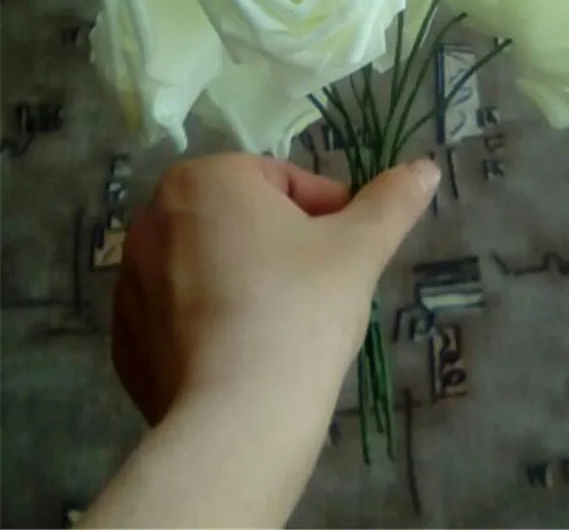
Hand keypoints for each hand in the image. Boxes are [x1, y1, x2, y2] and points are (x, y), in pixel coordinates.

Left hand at [113, 153, 439, 425]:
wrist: (238, 418)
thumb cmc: (301, 308)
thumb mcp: (360, 248)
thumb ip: (393, 200)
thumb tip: (426, 167)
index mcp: (204, 179)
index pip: (283, 181)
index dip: (326, 213)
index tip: (346, 253)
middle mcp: (154, 217)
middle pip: (244, 219)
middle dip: (285, 244)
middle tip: (318, 288)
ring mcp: (130, 280)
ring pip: (213, 263)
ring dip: (249, 278)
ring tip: (284, 324)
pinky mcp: (124, 336)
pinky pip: (182, 312)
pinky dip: (213, 321)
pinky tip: (244, 353)